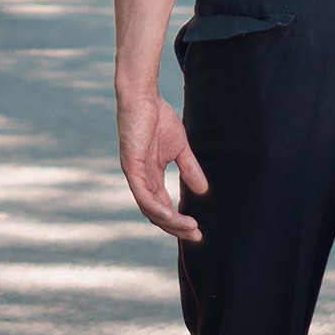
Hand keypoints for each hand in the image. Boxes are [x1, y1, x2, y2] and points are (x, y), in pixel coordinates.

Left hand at [117, 92, 207, 241]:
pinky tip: (171, 216)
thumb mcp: (180, 149)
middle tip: (196, 236)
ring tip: (190, 228)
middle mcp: (141, 180)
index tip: (198, 230)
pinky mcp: (131, 167)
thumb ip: (189, 169)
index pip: (162, 206)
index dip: (178, 220)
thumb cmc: (158, 118)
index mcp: (151, 176)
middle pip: (155, 214)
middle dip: (176, 227)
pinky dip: (157, 208)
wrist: (143, 98)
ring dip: (170, 222)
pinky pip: (142, 195)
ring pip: (149, 209)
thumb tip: (203, 191)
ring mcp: (134, 175)